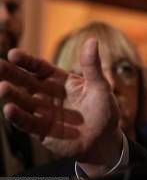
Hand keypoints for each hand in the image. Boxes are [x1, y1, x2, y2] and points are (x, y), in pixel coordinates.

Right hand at [0, 38, 121, 173]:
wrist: (104, 139)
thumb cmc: (103, 109)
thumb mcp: (100, 86)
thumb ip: (92, 66)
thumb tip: (91, 40)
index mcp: (59, 80)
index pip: (39, 67)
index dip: (26, 61)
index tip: (13, 54)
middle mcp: (46, 94)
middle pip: (25, 81)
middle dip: (10, 73)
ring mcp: (42, 112)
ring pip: (23, 101)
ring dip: (11, 95)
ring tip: (2, 87)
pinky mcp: (41, 130)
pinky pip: (27, 122)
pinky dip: (18, 116)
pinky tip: (8, 109)